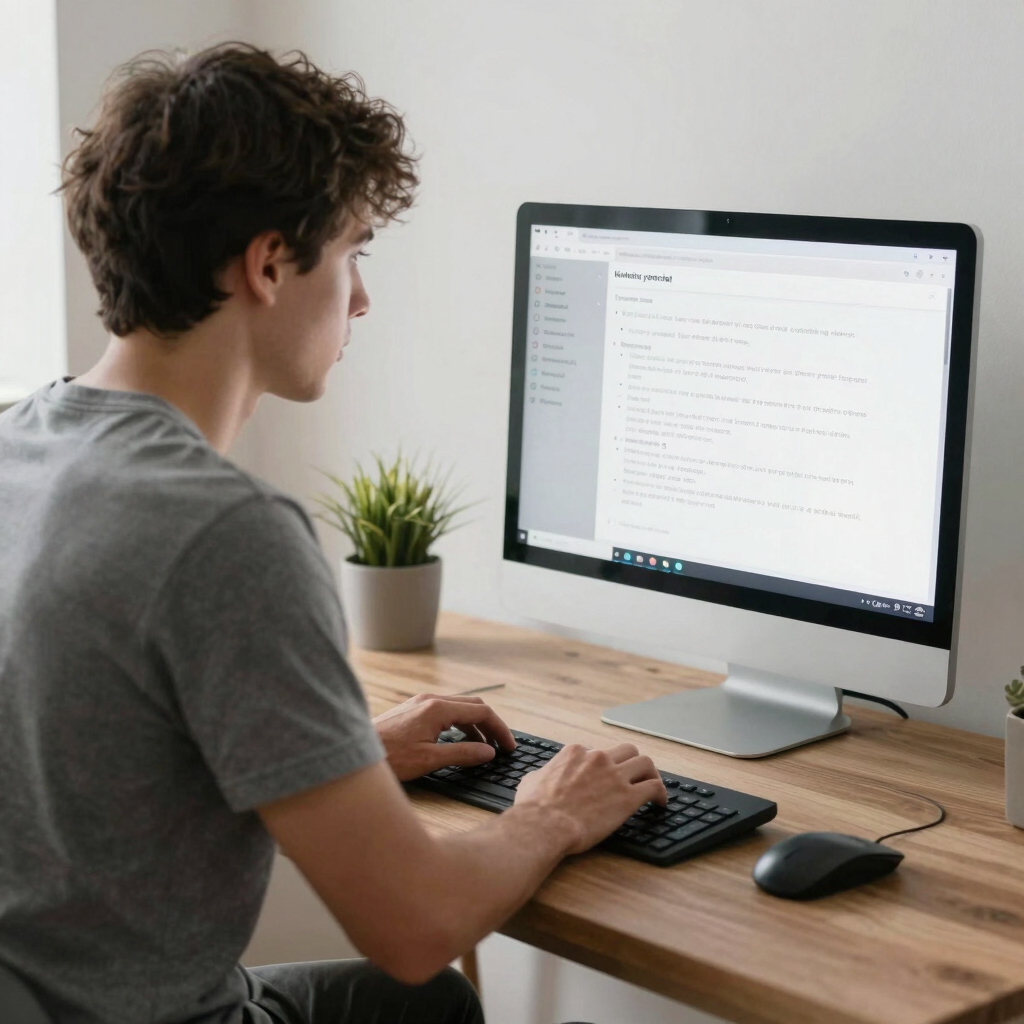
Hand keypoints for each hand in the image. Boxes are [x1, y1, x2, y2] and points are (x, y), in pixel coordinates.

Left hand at [373, 693, 516, 781]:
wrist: (353, 752)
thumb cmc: (388, 757)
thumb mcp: (429, 759)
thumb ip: (462, 754)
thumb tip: (488, 752)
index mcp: (438, 708)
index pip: (481, 712)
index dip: (499, 729)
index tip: (509, 746)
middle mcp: (431, 700)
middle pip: (472, 706)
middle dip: (490, 725)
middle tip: (501, 746)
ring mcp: (420, 703)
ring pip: (459, 708)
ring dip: (475, 726)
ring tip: (483, 748)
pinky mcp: (412, 710)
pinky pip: (445, 712)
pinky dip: (459, 725)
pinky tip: (458, 742)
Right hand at [514, 742, 666, 854]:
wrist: (544, 825)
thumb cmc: (534, 808)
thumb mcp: (531, 781)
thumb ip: (542, 774)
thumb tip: (539, 778)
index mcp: (575, 753)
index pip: (597, 752)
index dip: (603, 766)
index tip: (605, 778)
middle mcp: (598, 758)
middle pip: (626, 750)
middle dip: (632, 762)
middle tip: (634, 777)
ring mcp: (614, 776)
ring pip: (645, 763)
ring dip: (650, 774)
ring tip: (653, 787)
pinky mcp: (627, 797)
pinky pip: (653, 787)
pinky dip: (660, 793)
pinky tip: (660, 803)